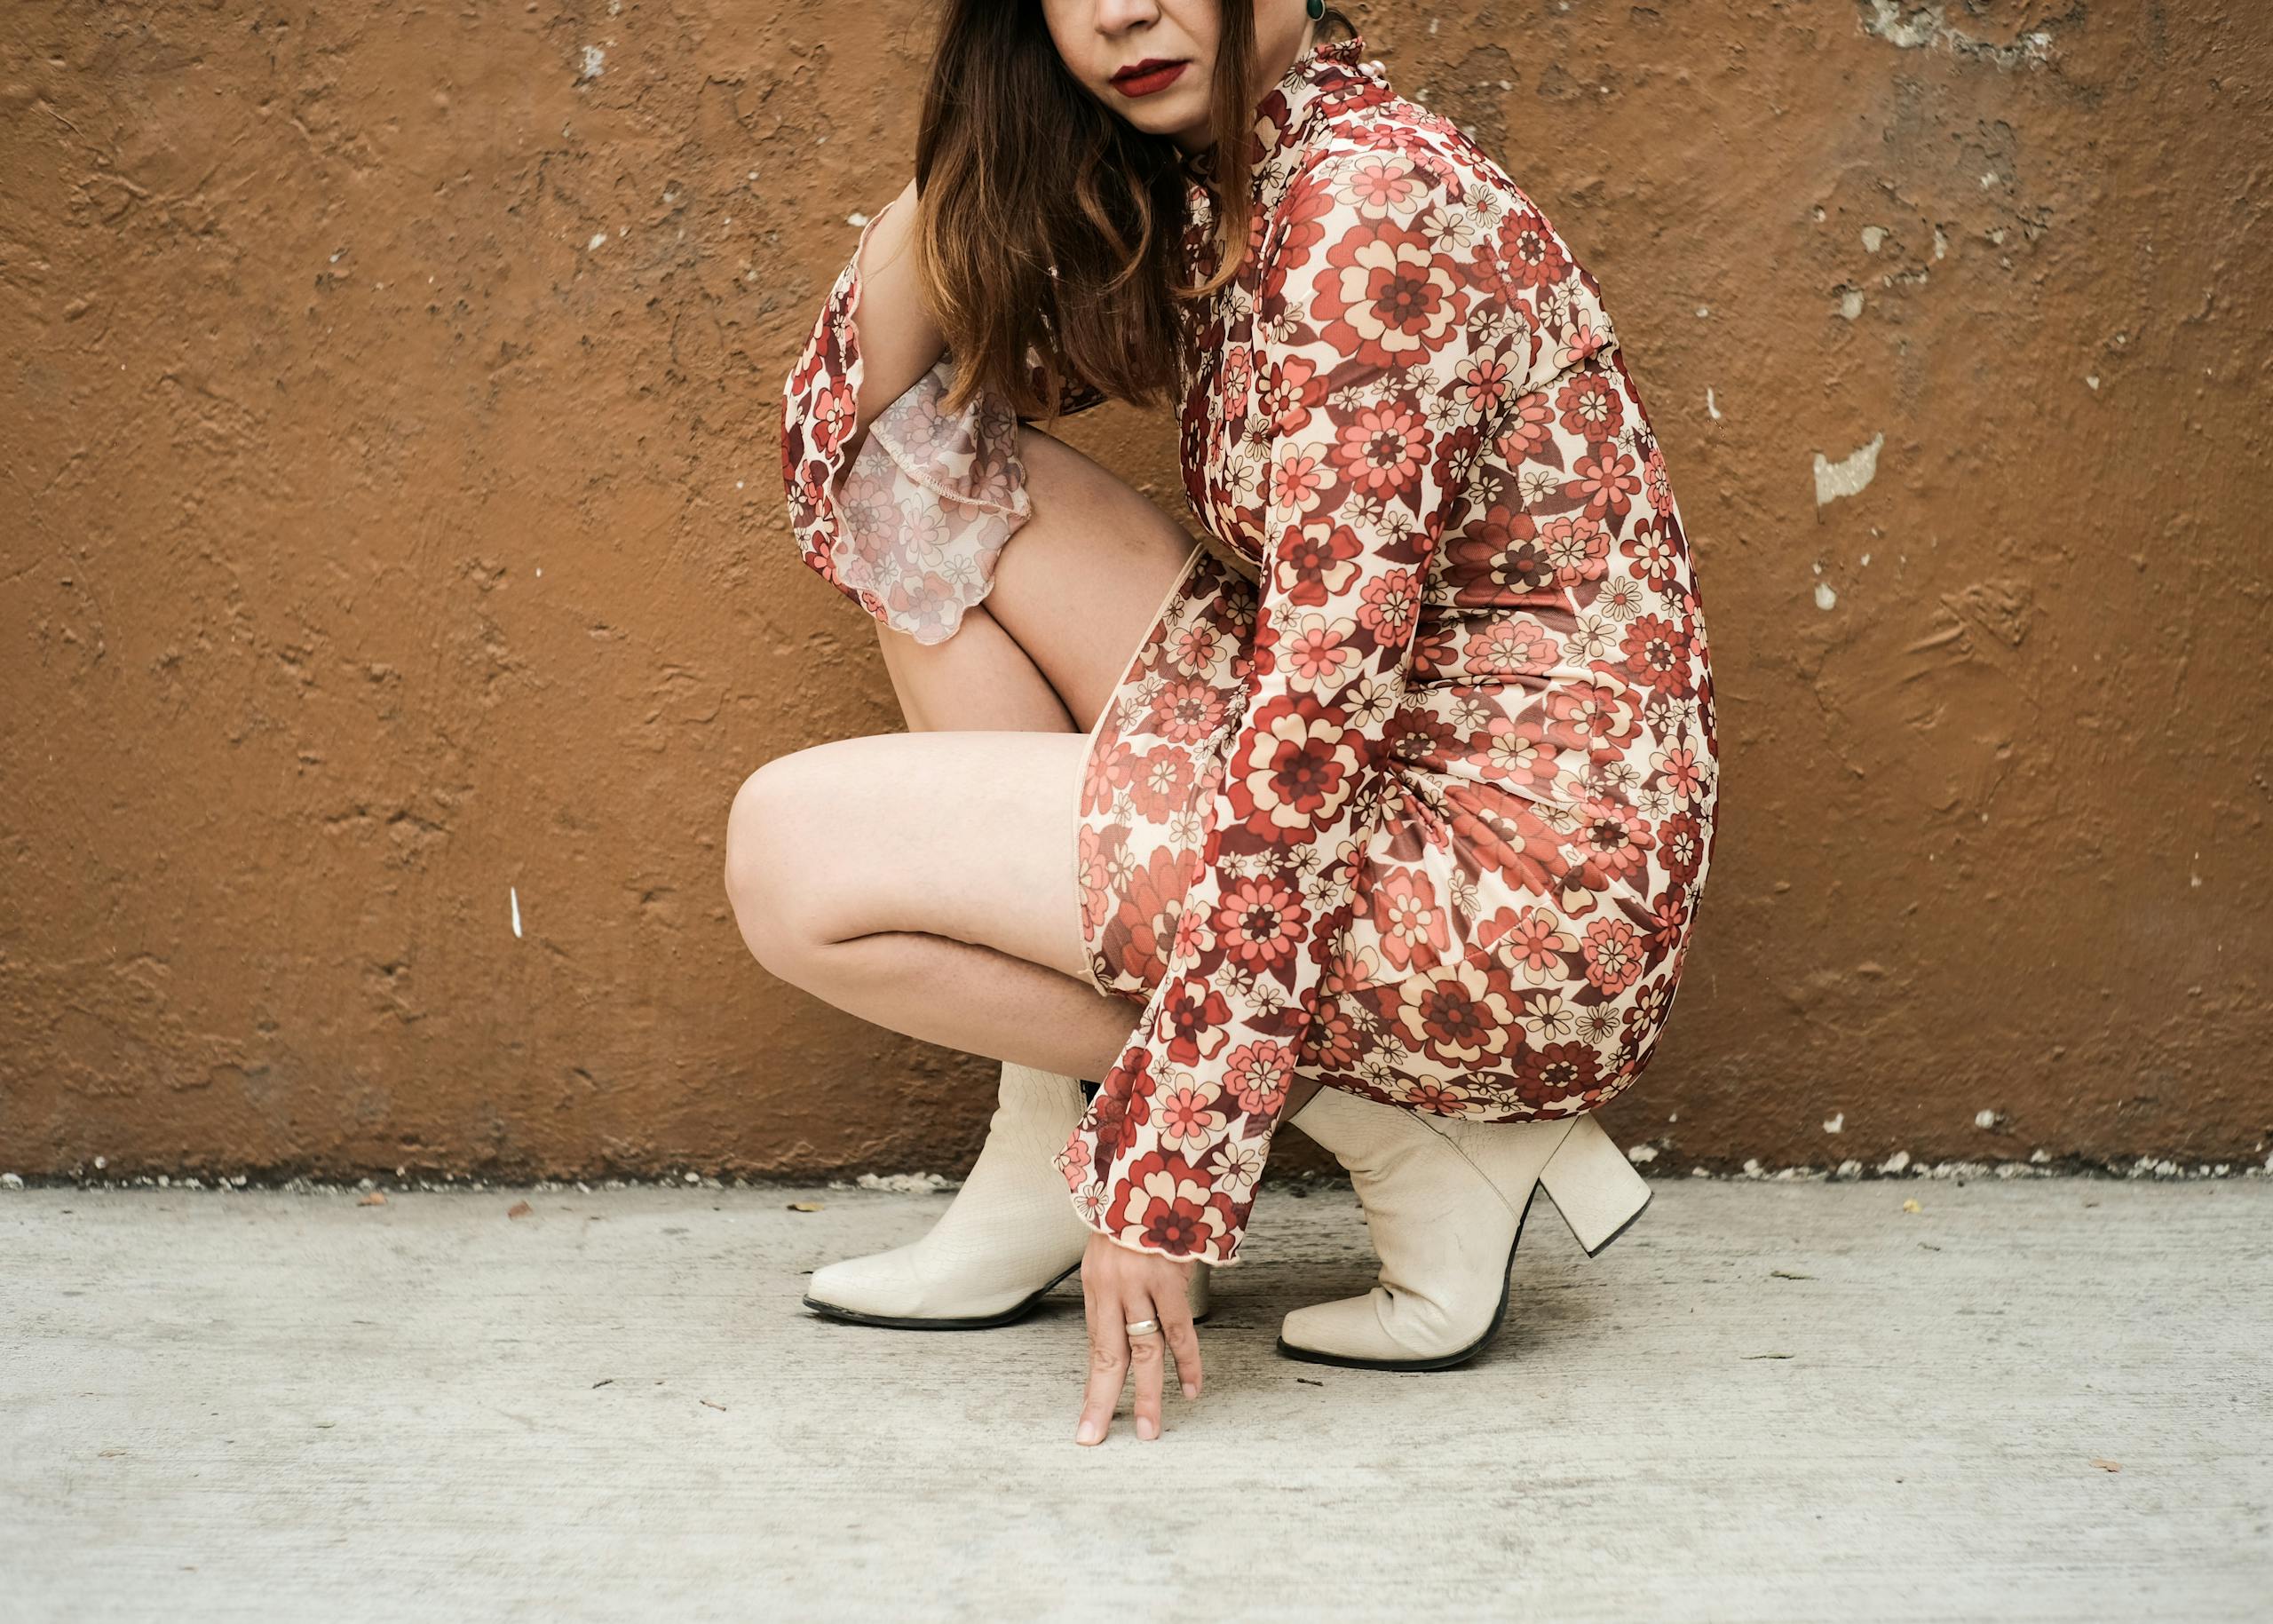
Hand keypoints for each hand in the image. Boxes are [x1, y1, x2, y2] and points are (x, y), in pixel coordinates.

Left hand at [1074, 1232, 1201, 1444]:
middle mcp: (1112, 1287)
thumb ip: (1119, 1286)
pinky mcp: (1169, 1278)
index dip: (1093, 1385)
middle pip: (1107, 1356)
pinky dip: (1188, 1361)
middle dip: (1101, 1401)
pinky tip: (1191, 1389)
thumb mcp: (1115, 1246)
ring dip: (1149, 1393)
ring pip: (1144, 1350)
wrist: (1157, 1168)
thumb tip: (1126, 1326)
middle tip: (1095, 1438)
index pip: (1094, 1346)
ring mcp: (1140, 1284)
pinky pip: (1179, 1329)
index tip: (1087, 1422)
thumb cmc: (1137, 1211)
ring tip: (1151, 1430)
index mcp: (1095, 1282)